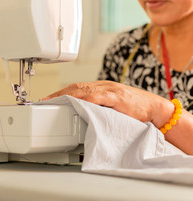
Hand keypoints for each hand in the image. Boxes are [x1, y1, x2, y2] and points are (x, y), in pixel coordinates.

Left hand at [43, 81, 173, 127]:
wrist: (154, 108)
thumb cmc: (133, 108)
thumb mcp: (111, 106)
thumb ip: (97, 107)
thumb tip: (79, 114)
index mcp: (100, 88)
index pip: (76, 87)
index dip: (60, 92)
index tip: (48, 99)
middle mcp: (103, 86)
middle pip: (76, 87)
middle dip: (59, 93)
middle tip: (45, 100)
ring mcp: (110, 90)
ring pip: (84, 90)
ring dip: (67, 95)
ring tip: (55, 101)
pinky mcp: (118, 97)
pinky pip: (99, 97)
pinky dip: (87, 99)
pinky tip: (77, 102)